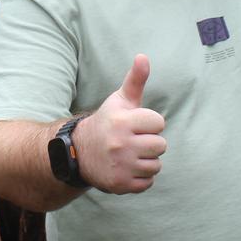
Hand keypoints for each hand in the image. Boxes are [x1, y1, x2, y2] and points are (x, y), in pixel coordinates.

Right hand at [74, 54, 166, 193]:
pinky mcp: (120, 184)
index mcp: (123, 122)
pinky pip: (147, 182)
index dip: (150, 123)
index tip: (136, 124)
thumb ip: (135, 80)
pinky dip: (140, 177)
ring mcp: (121, 166)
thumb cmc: (107, 122)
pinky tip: (128, 168)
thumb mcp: (119, 100)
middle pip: (161, 145)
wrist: (79, 152)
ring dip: (146, 161)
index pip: (159, 123)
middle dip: (150, 143)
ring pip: (156, 165)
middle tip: (134, 141)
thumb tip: (143, 56)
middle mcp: (121, 144)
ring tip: (131, 155)